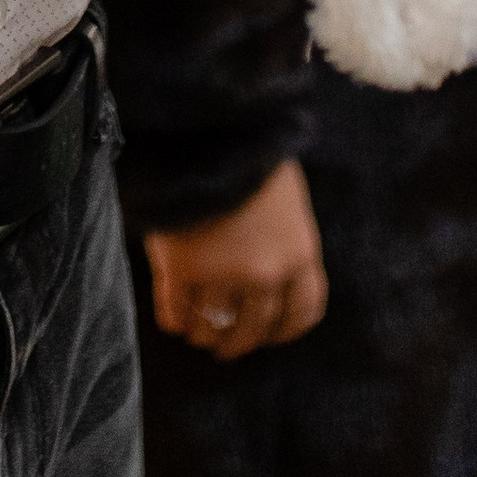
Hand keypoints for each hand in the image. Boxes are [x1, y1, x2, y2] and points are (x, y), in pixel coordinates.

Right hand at [144, 159, 327, 359]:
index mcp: (300, 255)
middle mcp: (266, 275)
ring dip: (204, 334)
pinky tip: (174, 320)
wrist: (211, 129)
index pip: (302, 313)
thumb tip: (272, 281)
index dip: (285, 330)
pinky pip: (176, 311)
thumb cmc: (251, 155)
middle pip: (253, 329)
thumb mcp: (287, 201)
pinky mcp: (181, 270)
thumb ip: (284, 242)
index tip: (271, 334)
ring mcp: (222, 275)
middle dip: (238, 342)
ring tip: (196, 333)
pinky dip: (175, 320)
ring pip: (212, 326)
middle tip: (226, 346)